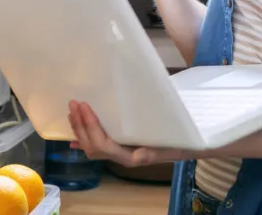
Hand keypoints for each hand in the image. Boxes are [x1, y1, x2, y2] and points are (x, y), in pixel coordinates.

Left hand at [67, 100, 190, 166]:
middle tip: (74, 103)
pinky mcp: (120, 147)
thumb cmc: (179, 138)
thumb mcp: (170, 140)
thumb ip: (153, 150)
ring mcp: (120, 154)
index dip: (92, 126)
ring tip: (73, 113)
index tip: (86, 106)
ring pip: (93, 147)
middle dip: (81, 126)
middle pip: (93, 147)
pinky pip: (98, 147)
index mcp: (132, 156)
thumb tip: (138, 156)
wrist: (188, 144)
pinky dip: (84, 141)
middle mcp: (123, 158)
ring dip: (80, 130)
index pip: (104, 145)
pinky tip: (73, 140)